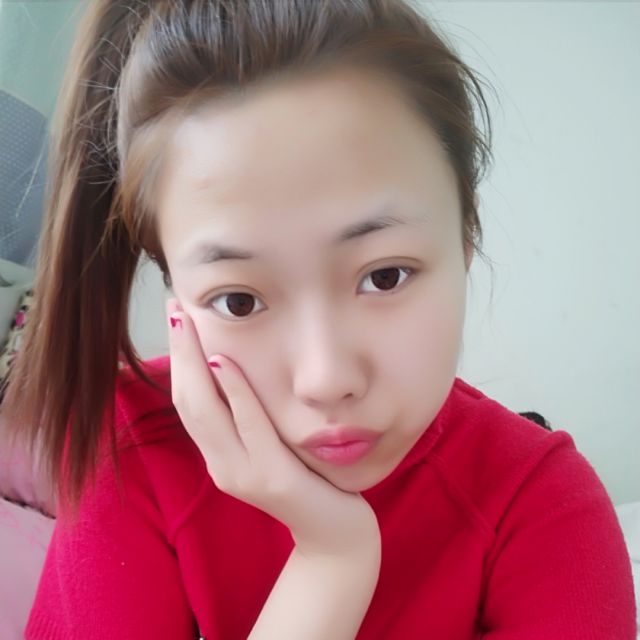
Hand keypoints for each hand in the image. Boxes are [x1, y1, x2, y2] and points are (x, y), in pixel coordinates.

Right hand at [166, 298, 379, 557]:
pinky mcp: (272, 478)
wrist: (334, 533)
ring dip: (195, 364)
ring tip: (188, 324)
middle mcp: (222, 465)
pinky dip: (234, 393)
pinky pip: (250, 427)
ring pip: (207, 412)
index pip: (187, 401)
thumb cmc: (307, 479)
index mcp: (220, 455)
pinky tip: (224, 363)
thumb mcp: (270, 446)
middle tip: (174, 308)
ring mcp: (243, 474)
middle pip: (188, 401)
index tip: (176, 318)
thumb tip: (236, 369)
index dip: (177, 360)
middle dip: (179, 353)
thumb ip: (249, 417)